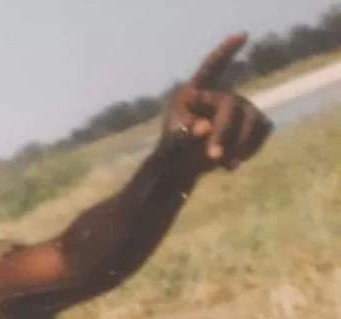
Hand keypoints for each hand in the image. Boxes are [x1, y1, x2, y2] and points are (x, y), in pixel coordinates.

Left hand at [163, 34, 271, 171]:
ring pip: (252, 117)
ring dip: (240, 142)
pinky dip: (251, 147)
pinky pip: (263, 129)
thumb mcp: (171, 139)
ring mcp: (241, 107)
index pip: (212, 66)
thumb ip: (182, 132)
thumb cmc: (173, 148)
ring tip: (225, 163)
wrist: (184, 166)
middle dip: (223, 131)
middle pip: (230, 104)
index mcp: (197, 91)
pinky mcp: (254, 124)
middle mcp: (223, 95)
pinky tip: (234, 162)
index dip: (226, 50)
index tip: (242, 36)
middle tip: (213, 156)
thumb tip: (204, 128)